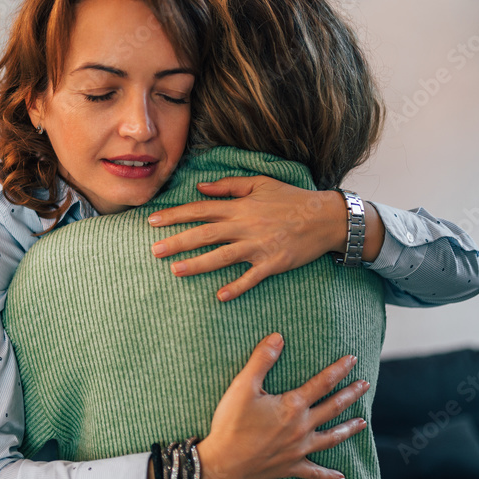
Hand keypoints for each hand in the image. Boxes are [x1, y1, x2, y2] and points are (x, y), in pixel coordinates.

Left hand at [147, 176, 347, 300]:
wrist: (326, 217)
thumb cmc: (291, 199)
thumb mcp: (260, 183)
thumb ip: (228, 185)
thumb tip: (200, 187)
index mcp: (239, 207)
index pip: (200, 210)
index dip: (175, 216)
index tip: (152, 222)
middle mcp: (245, 226)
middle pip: (205, 234)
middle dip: (177, 242)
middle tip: (154, 250)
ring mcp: (258, 246)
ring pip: (222, 256)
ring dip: (198, 264)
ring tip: (175, 270)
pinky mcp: (273, 263)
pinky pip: (252, 277)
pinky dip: (237, 287)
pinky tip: (220, 295)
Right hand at [195, 332, 369, 478]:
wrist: (223, 464)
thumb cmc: (231, 424)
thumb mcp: (242, 386)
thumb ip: (261, 360)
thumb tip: (278, 337)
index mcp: (293, 406)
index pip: (322, 383)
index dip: (339, 370)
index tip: (353, 359)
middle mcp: (302, 427)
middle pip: (334, 408)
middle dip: (351, 394)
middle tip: (365, 384)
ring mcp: (299, 449)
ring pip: (331, 438)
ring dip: (348, 429)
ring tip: (362, 423)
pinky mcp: (290, 467)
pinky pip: (315, 472)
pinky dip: (329, 475)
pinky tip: (342, 478)